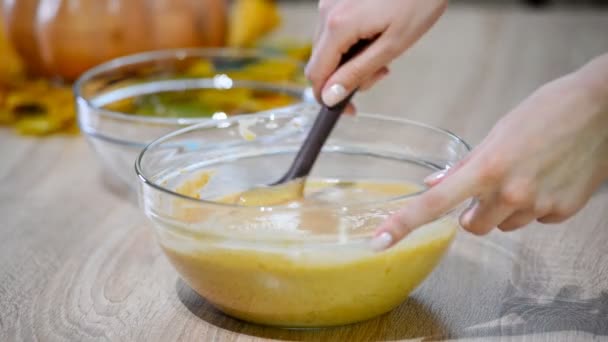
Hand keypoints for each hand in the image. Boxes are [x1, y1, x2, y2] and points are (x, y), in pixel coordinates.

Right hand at [305, 0, 447, 105]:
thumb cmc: (419, 0)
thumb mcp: (392, 45)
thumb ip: (358, 73)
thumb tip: (330, 97)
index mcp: (338, 25)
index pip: (316, 75)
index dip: (327, 98)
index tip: (347, 109)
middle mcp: (326, 11)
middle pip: (320, 61)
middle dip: (344, 77)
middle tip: (379, 74)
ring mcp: (329, 1)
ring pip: (327, 46)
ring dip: (349, 58)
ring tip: (382, 50)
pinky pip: (334, 28)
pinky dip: (351, 40)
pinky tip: (375, 34)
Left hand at [372, 54, 607, 249]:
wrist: (602, 107)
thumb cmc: (547, 110)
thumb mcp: (498, 132)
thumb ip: (465, 165)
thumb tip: (434, 184)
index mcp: (487, 167)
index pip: (435, 203)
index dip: (404, 223)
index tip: (380, 240)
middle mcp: (511, 191)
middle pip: (471, 226)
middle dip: (472, 213)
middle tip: (486, 188)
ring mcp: (539, 204)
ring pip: (504, 224)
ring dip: (505, 209)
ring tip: (524, 175)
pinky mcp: (563, 212)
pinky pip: (535, 220)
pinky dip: (535, 206)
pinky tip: (547, 179)